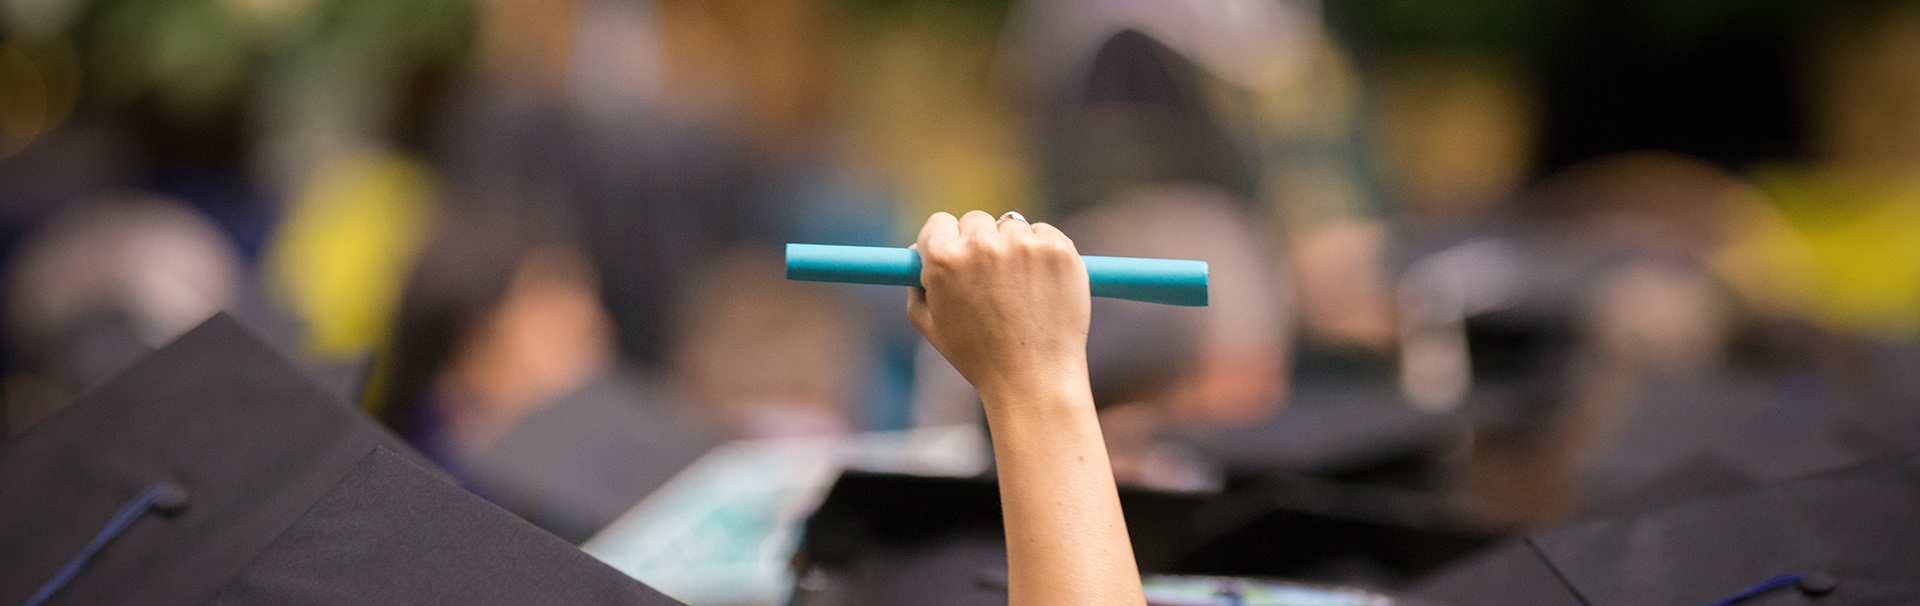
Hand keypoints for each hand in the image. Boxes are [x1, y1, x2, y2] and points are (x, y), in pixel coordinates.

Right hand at [908, 211, 1091, 401]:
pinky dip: (1043, 253)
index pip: (939, 223)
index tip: (957, 254)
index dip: (946, 241)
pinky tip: (1042, 287)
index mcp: (944, 259)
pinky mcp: (1058, 249)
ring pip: (1012, 228)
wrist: (1034, 380)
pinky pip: (1045, 235)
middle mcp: (982, 244)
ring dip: (1013, 248)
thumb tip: (920, 250)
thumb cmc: (978, 358)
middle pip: (976, 220)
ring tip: (1020, 292)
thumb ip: (916, 283)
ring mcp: (1023, 245)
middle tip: (991, 278)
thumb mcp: (930, 325)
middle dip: (980, 242)